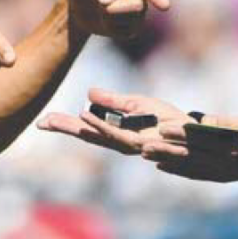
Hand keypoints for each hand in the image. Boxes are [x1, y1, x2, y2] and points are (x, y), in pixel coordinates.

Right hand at [37, 88, 186, 155]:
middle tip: (43, 123)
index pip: (86, 127)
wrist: (194, 136)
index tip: (44, 119)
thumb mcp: (139, 104)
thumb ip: (114, 101)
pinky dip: (102, 127)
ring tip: (63, 119)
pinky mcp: (142, 142)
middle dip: (65, 128)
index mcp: (117, 132)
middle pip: (88, 134)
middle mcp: (120, 142)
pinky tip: (88, 117)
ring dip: (83, 127)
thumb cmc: (169, 121)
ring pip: (101, 136)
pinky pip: (119, 134)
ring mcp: (130, 144)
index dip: (65, 124)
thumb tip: (89, 93)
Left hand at [64, 0, 169, 41]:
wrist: (78, 8)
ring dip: (111, 20)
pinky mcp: (133, 26)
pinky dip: (113, 30)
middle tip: (101, 8)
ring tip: (102, 12)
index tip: (165, 6)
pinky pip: (127, 32)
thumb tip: (108, 0)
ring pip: (132, 22)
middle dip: (116, 11)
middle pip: (137, 7)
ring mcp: (137, 10)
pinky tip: (107, 22)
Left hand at [139, 112, 237, 182]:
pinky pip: (195, 174)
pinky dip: (178, 171)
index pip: (202, 138)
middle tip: (145, 144)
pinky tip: (162, 166)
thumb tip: (205, 120)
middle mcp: (223, 162)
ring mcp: (220, 172)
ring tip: (145, 154)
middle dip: (166, 149)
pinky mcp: (218, 177)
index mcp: (232, 147)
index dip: (182, 133)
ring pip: (188, 165)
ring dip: (166, 160)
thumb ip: (228, 123)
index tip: (163, 128)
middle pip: (190, 154)